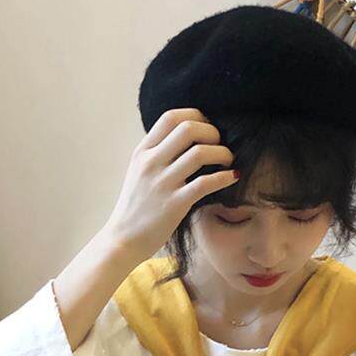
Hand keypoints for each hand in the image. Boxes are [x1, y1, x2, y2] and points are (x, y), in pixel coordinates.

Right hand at [103, 107, 238, 260]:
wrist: (123, 239)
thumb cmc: (135, 207)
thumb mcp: (139, 172)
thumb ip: (157, 154)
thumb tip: (184, 140)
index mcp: (142, 152)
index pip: (171, 117)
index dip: (196, 116)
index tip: (208, 128)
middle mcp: (151, 163)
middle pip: (188, 129)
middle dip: (212, 132)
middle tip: (220, 144)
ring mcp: (163, 183)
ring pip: (200, 153)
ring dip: (222, 153)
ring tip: (228, 160)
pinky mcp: (175, 204)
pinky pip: (206, 183)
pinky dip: (224, 176)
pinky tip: (232, 176)